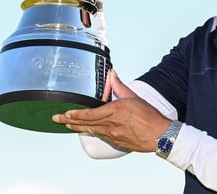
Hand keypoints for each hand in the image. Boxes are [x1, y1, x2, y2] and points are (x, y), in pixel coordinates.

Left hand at [52, 70, 170, 152]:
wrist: (160, 135)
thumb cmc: (149, 116)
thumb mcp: (133, 97)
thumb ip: (119, 86)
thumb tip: (112, 74)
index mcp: (115, 110)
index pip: (89, 114)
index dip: (75, 114)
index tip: (64, 113)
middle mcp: (111, 124)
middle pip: (85, 124)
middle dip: (69, 121)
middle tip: (56, 120)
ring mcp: (113, 135)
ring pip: (91, 131)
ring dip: (77, 128)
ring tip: (67, 125)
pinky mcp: (117, 142)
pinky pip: (101, 136)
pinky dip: (91, 132)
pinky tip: (86, 130)